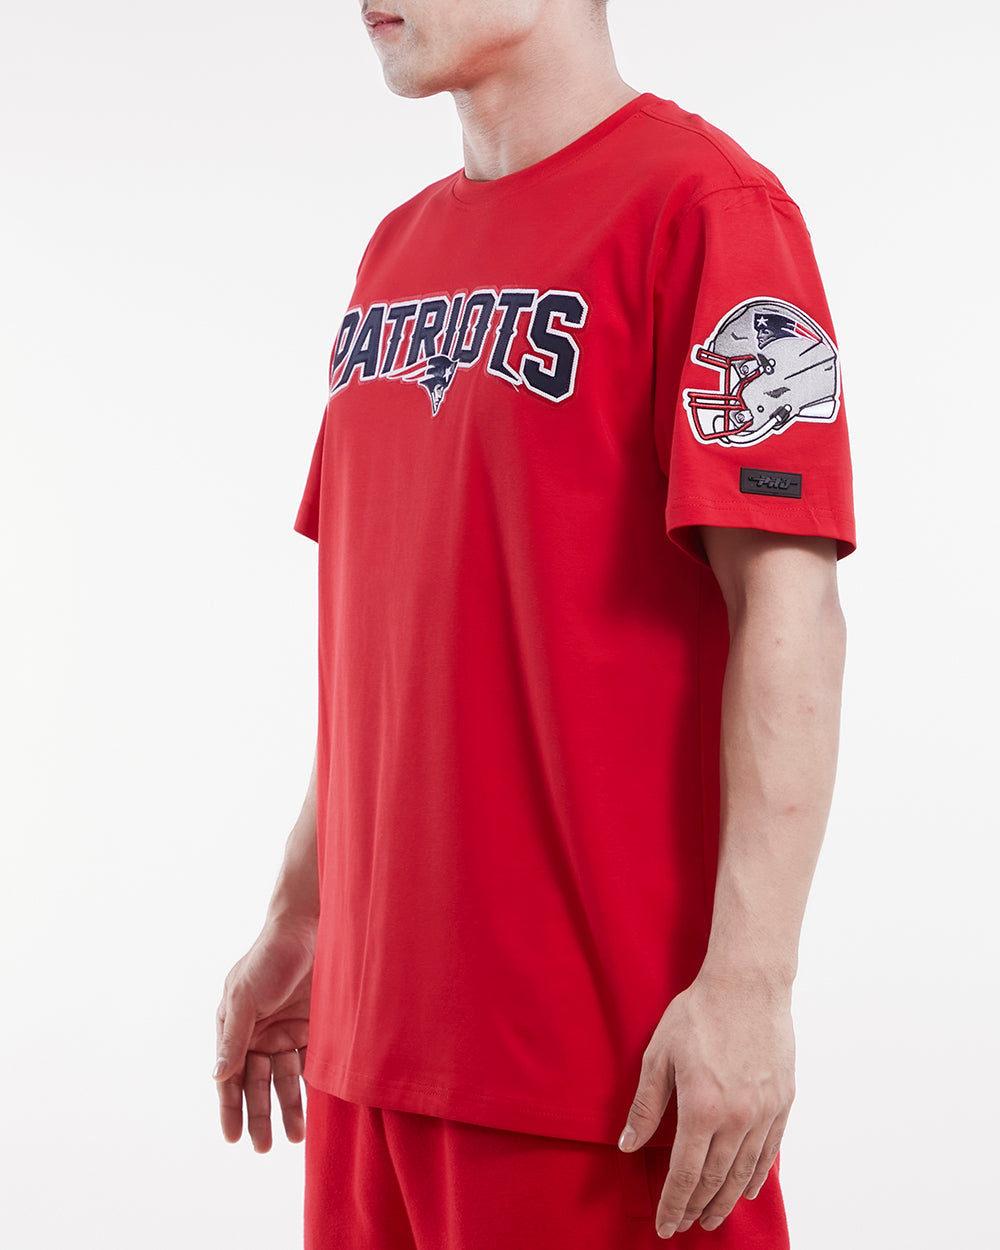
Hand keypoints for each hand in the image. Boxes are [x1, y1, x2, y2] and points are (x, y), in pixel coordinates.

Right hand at [214, 919, 315, 1151]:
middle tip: (265, 1147)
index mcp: (235, 1027)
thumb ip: (234, 1037)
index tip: (234, 1139)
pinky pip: (310, 1063)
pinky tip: (316, 1108)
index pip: (230, 1076)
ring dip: (288, 1107)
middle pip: (257, 1084)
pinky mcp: (314, 1027)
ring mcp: (287, 1030)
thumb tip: (217, 1076)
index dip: (231, 1107)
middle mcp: (260, 1033)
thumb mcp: (245, 996)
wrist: (311, 926)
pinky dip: (311, 1086)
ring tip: (296, 1136)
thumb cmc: (269, 957)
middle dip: (260, 1116)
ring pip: (285, 1079)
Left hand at [619, 974, 794, 1238]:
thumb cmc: (699, 1013)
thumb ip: (646, 1105)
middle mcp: (736, 1118)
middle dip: (696, 1207)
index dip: (673, 1204)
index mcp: (701, 1108)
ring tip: (712, 1216)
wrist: (747, 984)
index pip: (685, 1175)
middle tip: (685, 1224)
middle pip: (714, 1180)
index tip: (665, 1225)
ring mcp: (763, 1112)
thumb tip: (627, 1145)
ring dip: (725, 1200)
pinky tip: (746, 1188)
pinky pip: (769, 1152)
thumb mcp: (659, 1054)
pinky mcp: (782, 1102)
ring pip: (743, 1172)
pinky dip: (756, 1175)